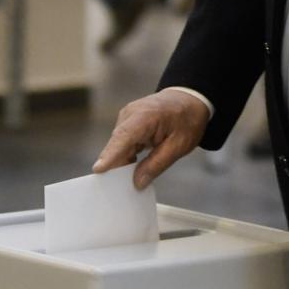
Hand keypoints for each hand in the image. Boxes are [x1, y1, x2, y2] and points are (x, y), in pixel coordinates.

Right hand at [92, 89, 210, 188]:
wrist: (189, 99)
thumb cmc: (187, 120)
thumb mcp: (179, 146)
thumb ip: (157, 164)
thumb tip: (137, 182)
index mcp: (146, 116)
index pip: (124, 136)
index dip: (110, 154)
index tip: (99, 169)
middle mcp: (131, 113)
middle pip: (118, 143)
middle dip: (116, 165)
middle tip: (119, 188)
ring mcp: (127, 116)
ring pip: (118, 145)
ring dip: (123, 161)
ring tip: (131, 177)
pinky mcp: (127, 121)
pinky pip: (122, 142)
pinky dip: (126, 154)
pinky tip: (134, 165)